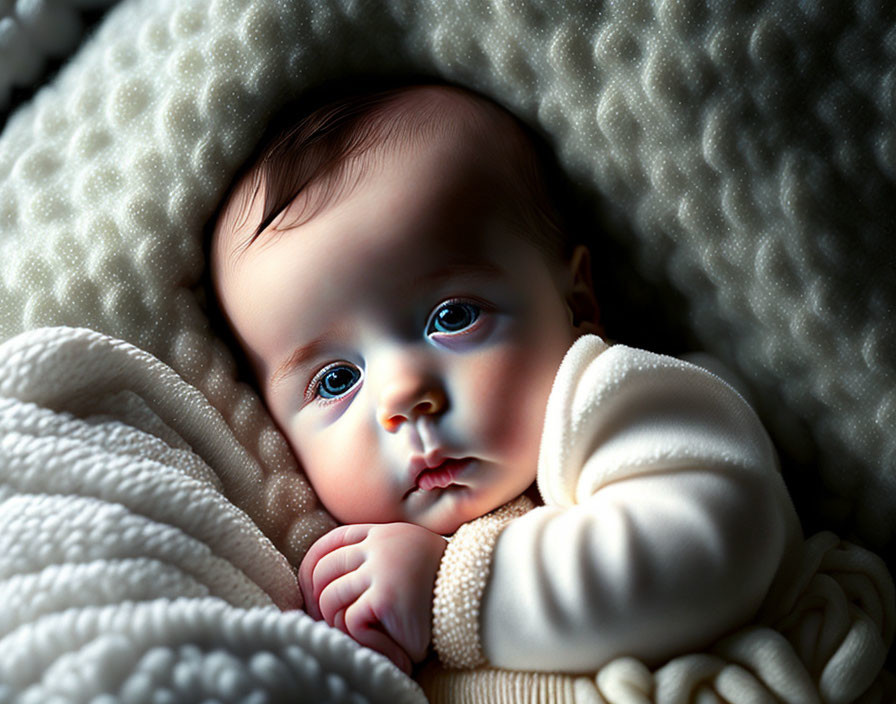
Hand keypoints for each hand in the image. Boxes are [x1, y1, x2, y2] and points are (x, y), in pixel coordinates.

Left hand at [298, 522, 446, 673]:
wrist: (476, 594)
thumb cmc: (435, 584)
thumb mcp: (403, 556)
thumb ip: (373, 556)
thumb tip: (321, 578)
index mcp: (381, 533)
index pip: (329, 543)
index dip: (311, 568)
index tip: (311, 593)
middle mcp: (378, 546)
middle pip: (323, 570)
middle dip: (318, 599)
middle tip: (328, 621)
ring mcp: (381, 569)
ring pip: (330, 597)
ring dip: (338, 621)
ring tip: (361, 632)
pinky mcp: (386, 597)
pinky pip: (350, 619)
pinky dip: (360, 636)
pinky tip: (381, 639)